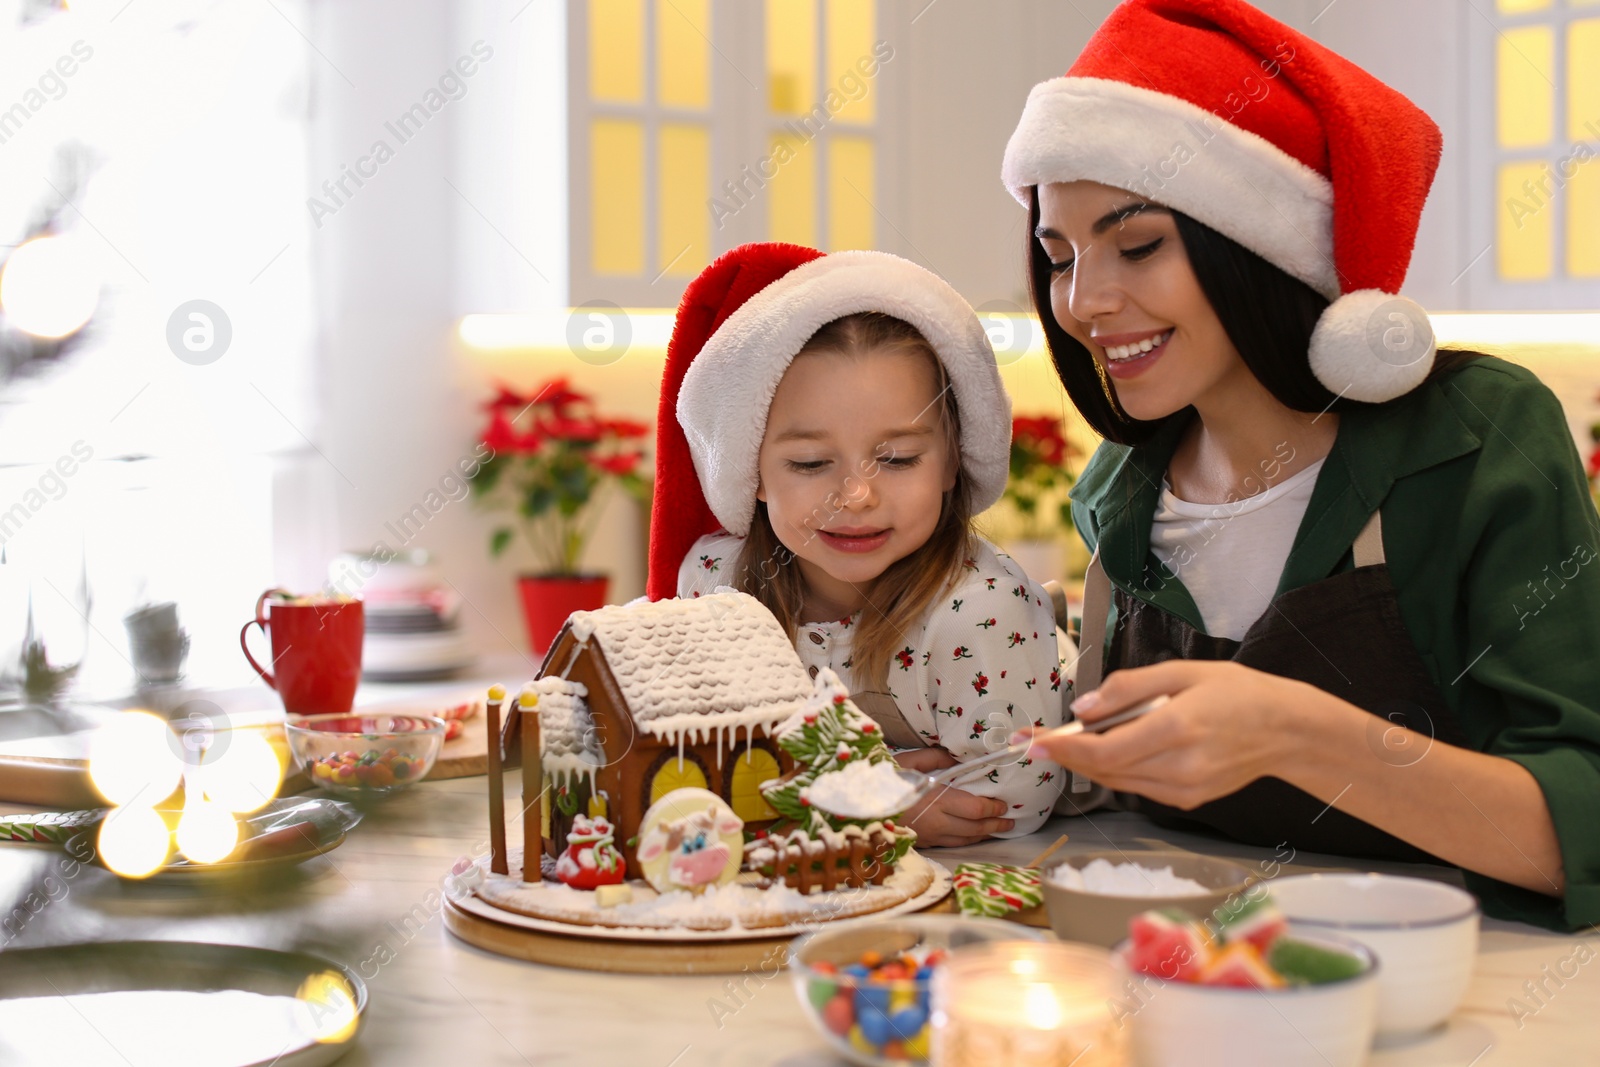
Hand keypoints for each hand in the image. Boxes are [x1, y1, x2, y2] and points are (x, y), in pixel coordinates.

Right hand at [893, 748, 1014, 845]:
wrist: (859, 808)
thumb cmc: (882, 781)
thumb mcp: (907, 762)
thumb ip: (934, 757)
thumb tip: (956, 754)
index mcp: (936, 800)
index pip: (975, 809)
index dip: (993, 808)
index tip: (1003, 803)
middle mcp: (937, 823)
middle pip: (975, 828)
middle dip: (996, 824)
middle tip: (1011, 820)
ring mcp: (930, 836)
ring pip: (966, 839)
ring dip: (985, 835)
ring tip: (999, 828)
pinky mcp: (924, 842)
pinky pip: (953, 844)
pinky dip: (968, 840)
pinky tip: (975, 835)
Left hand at [1027, 660, 1313, 809]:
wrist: (1285, 730)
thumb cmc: (1237, 693)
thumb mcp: (1181, 672)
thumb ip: (1128, 688)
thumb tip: (1083, 708)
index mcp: (1176, 729)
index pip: (1103, 749)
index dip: (1062, 748)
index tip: (1031, 742)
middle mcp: (1178, 767)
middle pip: (1102, 769)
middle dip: (1065, 755)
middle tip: (1035, 740)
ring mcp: (1184, 790)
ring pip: (1116, 782)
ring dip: (1087, 763)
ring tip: (1068, 740)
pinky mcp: (1186, 800)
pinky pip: (1136, 787)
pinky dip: (1116, 770)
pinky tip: (1114, 749)